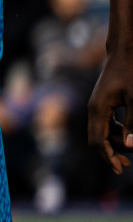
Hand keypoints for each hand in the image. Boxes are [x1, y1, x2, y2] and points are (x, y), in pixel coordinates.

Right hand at [88, 46, 132, 173]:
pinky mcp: (102, 103)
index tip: (120, 169)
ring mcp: (96, 106)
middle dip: (111, 154)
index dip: (108, 157)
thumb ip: (132, 123)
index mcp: (97, 110)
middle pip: (97, 139)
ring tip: (130, 154)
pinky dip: (115, 133)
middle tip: (127, 166)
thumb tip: (130, 145)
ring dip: (114, 144)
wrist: (124, 52)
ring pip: (101, 132)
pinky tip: (126, 137)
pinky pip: (105, 124)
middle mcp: (93, 110)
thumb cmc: (131, 73)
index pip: (98, 141)